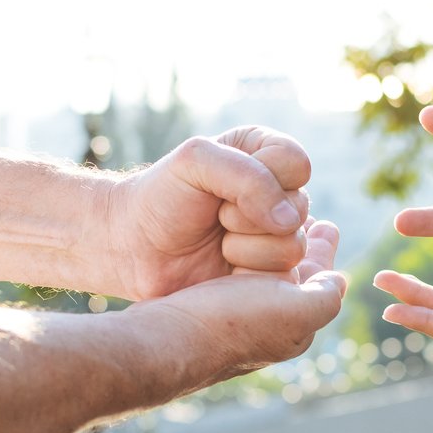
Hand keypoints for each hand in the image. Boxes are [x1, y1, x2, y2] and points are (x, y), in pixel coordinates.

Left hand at [106, 126, 311, 299]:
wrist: (132, 246)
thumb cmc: (161, 196)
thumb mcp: (197, 161)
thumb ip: (249, 177)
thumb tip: (289, 220)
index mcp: (264, 153)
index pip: (297, 163)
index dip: (265, 178)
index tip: (223, 184)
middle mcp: (277, 194)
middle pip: (299, 208)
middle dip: (248, 217)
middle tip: (215, 217)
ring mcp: (276, 237)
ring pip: (294, 246)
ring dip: (246, 248)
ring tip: (218, 244)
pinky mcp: (270, 274)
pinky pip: (284, 278)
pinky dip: (247, 273)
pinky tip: (224, 268)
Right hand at [137, 219, 346, 384]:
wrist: (165, 338)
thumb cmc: (233, 324)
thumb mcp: (297, 312)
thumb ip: (325, 294)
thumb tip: (340, 280)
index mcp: (294, 322)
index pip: (319, 276)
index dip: (324, 248)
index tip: (326, 223)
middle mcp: (267, 319)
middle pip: (291, 268)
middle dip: (298, 241)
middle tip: (303, 213)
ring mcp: (235, 310)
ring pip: (261, 263)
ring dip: (267, 238)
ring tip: (272, 212)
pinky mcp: (205, 299)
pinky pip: (231, 262)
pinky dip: (240, 244)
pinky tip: (233, 228)